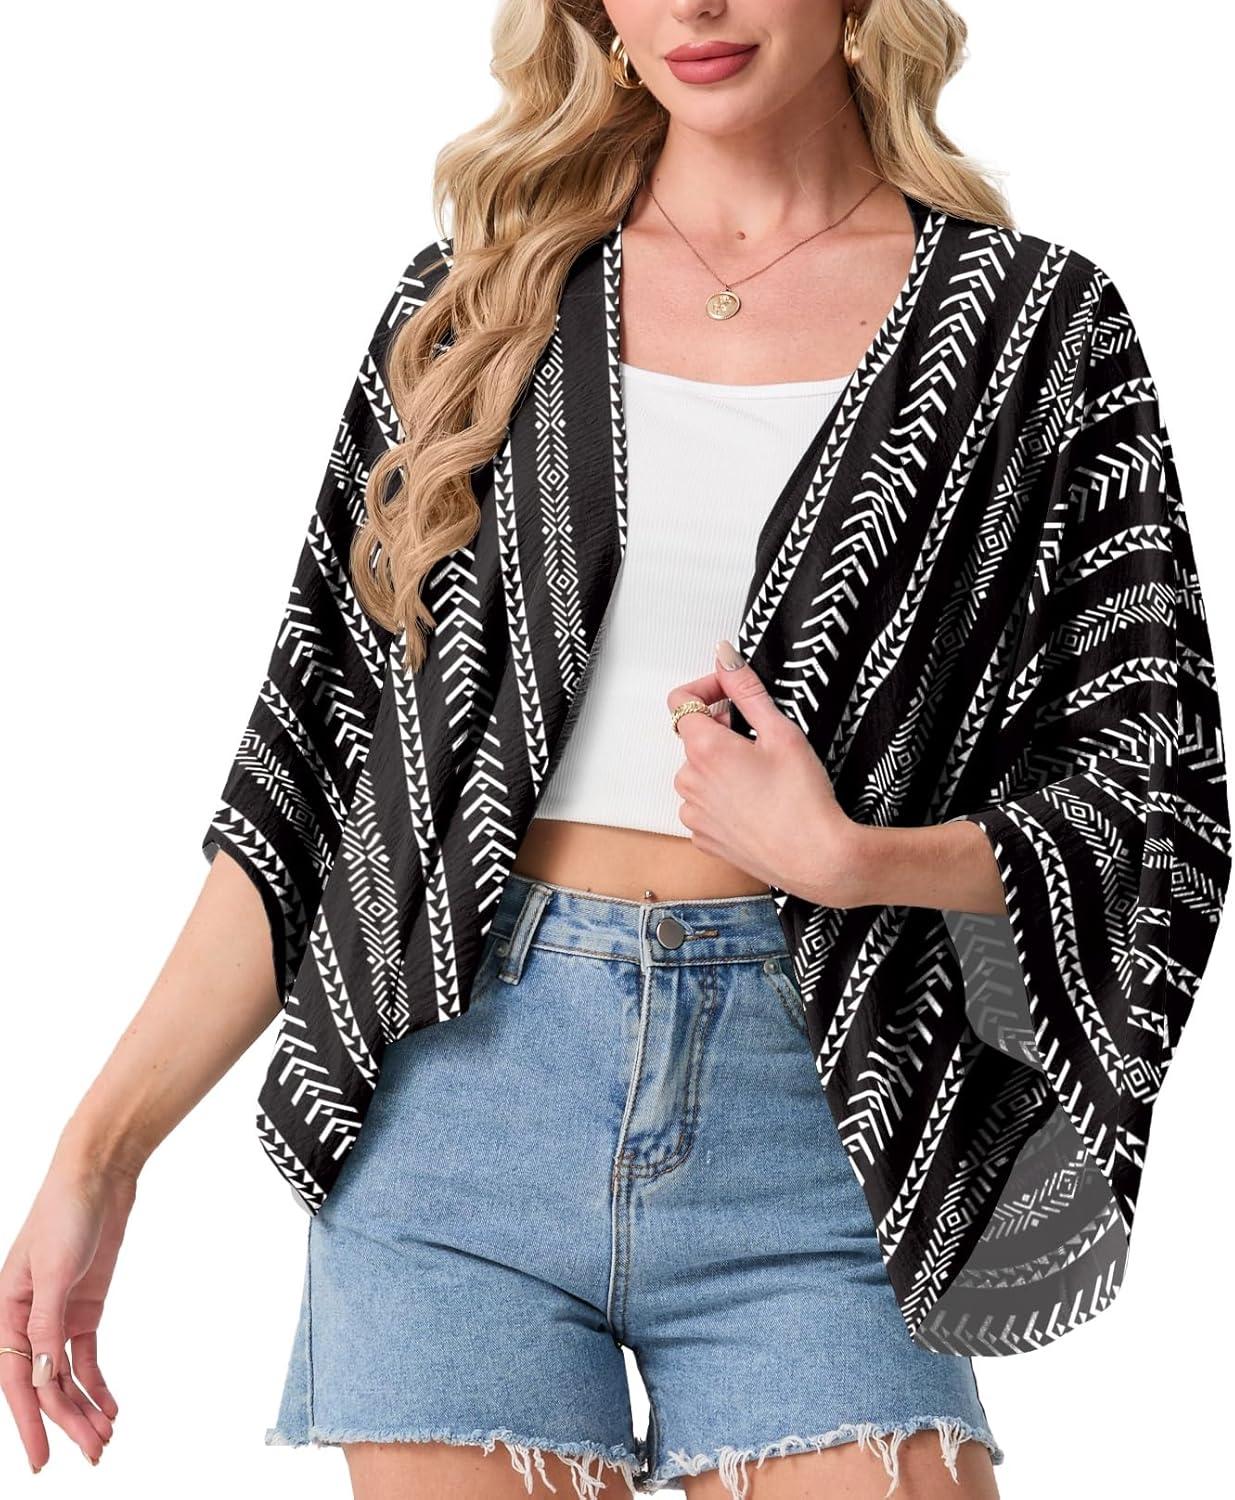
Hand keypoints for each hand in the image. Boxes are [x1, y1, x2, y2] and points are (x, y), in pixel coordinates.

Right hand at [0, 1163, 132, 1472]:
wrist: (99, 1174)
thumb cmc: (65, 1211)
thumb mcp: (54, 1269)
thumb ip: (47, 1324)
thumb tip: (43, 1377)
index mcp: (6, 1311)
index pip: (18, 1379)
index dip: (30, 1422)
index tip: (42, 1460)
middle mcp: (28, 1319)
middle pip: (45, 1383)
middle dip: (66, 1422)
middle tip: (93, 1454)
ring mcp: (58, 1313)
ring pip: (66, 1375)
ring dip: (84, 1407)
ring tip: (105, 1438)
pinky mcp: (84, 1305)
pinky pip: (85, 1355)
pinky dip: (97, 1382)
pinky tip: (111, 1407)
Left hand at [667, 639, 870, 907]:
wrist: (815, 859)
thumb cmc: (803, 800)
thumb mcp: (781, 732)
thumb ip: (746, 690)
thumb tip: (725, 657)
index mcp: (704, 749)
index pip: (681, 701)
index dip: (706, 689)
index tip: (731, 694)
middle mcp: (688, 781)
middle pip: (693, 739)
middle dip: (721, 731)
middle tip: (761, 740)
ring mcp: (693, 812)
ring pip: (699, 773)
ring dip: (722, 766)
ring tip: (763, 777)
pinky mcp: (703, 837)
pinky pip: (704, 805)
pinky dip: (723, 798)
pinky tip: (757, 803)